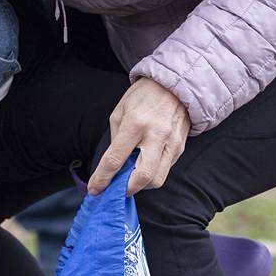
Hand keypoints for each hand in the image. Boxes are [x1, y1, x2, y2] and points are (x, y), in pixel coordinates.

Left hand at [88, 78, 189, 196]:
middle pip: (142, 176)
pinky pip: (164, 170)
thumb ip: (116, 140)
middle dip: (126, 190)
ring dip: (140, 186)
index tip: (96, 189)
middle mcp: (155, 135)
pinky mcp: (180, 148)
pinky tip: (142, 168)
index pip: (116, 159)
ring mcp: (171, 143)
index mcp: (135, 123)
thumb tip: (112, 166)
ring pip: (157, 179)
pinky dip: (151, 175)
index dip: (103, 178)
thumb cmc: (143, 97)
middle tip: (115, 190)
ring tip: (129, 179)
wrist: (175, 85)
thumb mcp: (120, 112)